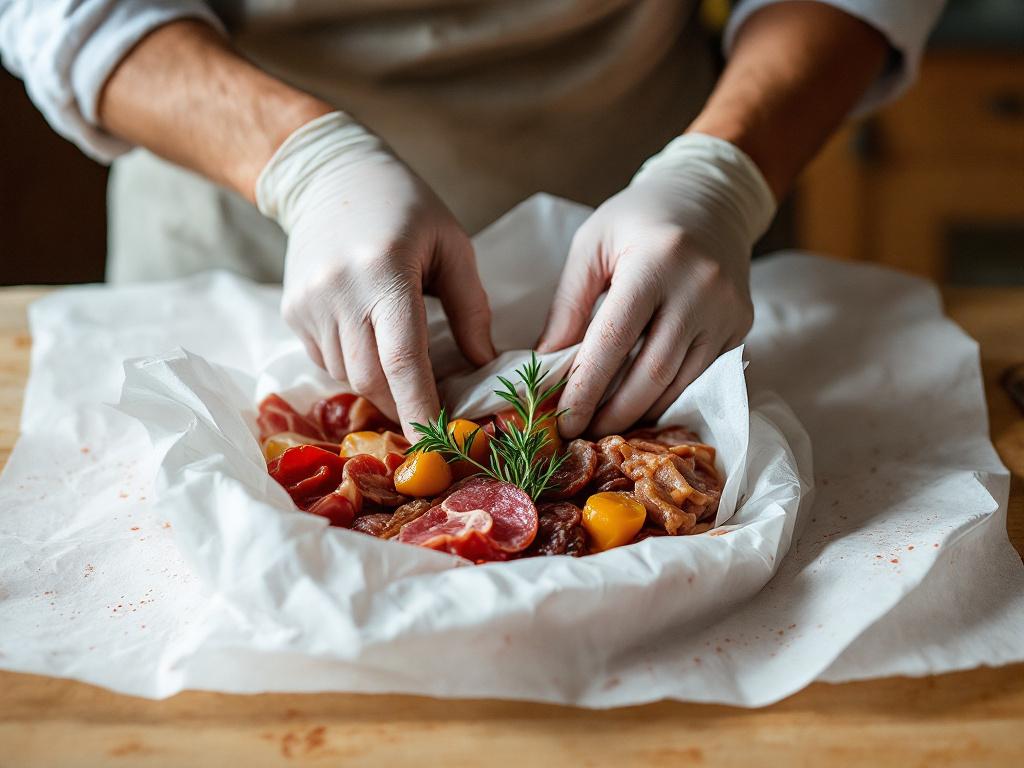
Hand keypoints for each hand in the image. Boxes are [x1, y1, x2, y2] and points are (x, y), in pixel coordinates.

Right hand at [257, 113, 495, 438]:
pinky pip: (326, 362)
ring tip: (399, 358)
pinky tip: (369, 338)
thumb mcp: (452, 245)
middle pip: (371, 378)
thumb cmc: (406, 208)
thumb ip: (471, 308)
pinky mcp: (291, 311)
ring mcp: (308, 304)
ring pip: (347, 376)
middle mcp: (338, 291)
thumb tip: (483, 364)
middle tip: (430, 407)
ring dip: (379, 384)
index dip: (420, 407)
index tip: (437, 442)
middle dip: (402, 403)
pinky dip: (354, 366)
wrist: (329, 176)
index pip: (403, 358)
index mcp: (385, 271)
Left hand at [537, 134, 775, 436]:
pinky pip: (700, 376)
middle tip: (581, 434)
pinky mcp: (741, 326)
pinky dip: (667, 397)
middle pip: (650, 374)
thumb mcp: (592, 246)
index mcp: (656, 261)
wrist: (711, 199)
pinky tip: (640, 406)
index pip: (613, 340)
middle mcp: (700, 288)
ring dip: (639, 413)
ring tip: (604, 426)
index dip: (585, 388)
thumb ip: (568, 305)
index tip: (561, 420)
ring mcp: (727, 310)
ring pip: (679, 383)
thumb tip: (546, 366)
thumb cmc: (638, 218)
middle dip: (612, 413)